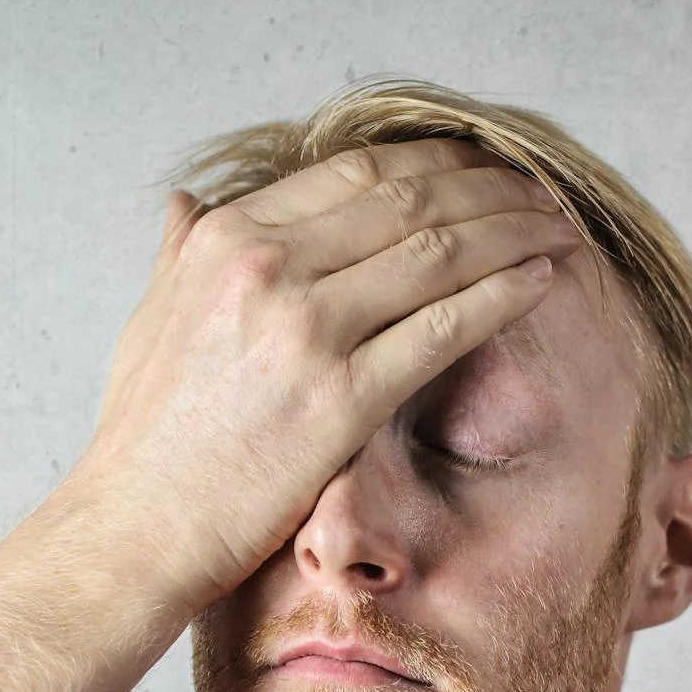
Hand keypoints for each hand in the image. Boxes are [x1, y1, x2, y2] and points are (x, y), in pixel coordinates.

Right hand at [65, 137, 585, 610]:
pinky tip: (542, 282)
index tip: (478, 168)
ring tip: (557, 229)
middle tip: (539, 192)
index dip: (434, 161)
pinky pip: (446, 327)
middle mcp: (267, 269)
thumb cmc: (144, 437)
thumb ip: (179, 254)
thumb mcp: (148, 320)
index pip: (355, 171)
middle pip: (410, 198)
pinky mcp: (342, 399)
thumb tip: (187, 203)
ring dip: (514, 231)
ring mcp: (307, 331)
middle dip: (490, 187)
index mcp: (226, 239)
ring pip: (441, 252)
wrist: (134, 530)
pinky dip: (504, 295)